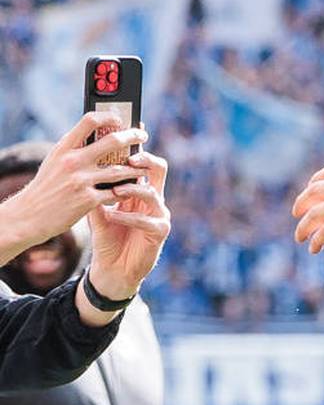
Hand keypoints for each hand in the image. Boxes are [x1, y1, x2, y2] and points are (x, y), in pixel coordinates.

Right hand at [2, 112, 149, 258]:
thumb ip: (74, 148)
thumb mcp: (55, 161)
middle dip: (133, 136)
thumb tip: (98, 133)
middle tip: (143, 136)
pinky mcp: (88, 200)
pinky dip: (125, 191)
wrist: (29, 215)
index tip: (120, 118)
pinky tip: (132, 190)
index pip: (89, 121)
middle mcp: (73, 161)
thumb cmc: (46, 186)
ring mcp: (81, 180)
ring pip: (120, 170)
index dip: (108, 116)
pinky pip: (116, 192)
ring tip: (146, 167)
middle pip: (112, 142)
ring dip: (137, 169)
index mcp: (63, 148)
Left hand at [87, 151, 170, 299]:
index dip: (138, 149)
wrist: (113, 268)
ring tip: (114, 190)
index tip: (126, 136)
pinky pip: (147, 221)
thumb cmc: (108, 237)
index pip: (144, 164)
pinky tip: (112, 216)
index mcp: (140, 191)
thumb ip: (97, 191)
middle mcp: (154, 200)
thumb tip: (83, 166)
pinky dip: (128, 217)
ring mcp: (159, 215)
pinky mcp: (160, 232)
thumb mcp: (98, 210)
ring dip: (133, 190)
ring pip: (153, 194)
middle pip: (159, 170)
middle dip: (146, 161)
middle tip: (130, 158)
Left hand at [292, 160, 323, 253]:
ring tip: (300, 237)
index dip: (316, 181)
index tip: (311, 188)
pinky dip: (315, 241)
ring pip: (313, 214)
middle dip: (302, 203)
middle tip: (297, 213)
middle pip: (314, 192)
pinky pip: (323, 232)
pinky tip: (314, 249)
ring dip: (303, 226)